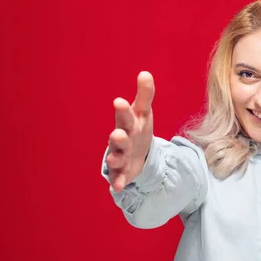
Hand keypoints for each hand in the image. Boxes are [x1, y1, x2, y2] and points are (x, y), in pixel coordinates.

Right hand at [106, 71, 154, 191]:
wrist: (135, 152)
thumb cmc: (137, 128)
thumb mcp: (143, 113)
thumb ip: (145, 95)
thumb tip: (145, 73)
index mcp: (127, 123)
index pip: (125, 114)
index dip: (122, 109)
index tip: (119, 101)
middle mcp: (121, 139)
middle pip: (119, 137)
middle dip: (118, 136)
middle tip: (118, 134)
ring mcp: (120, 156)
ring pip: (116, 157)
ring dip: (115, 159)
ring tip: (115, 160)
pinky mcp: (121, 172)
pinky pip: (118, 178)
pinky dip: (118, 182)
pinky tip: (118, 187)